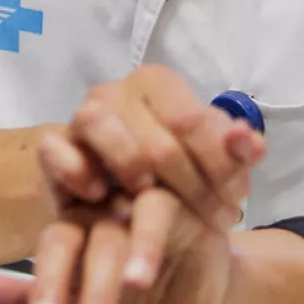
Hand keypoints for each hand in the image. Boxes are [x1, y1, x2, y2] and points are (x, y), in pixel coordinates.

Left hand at [0, 186, 231, 303]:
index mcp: (70, 223)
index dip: (42, 278)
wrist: (200, 291)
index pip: (48, 246)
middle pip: (73, 242)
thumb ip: (19, 297)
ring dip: (104, 283)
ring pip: (111, 236)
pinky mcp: (172, 202)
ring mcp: (131, 202)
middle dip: (63, 290)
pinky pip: (154, 214)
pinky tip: (139, 277)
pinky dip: (146, 247)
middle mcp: (97, 208)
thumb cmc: (135, 294)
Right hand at [37, 66, 264, 232]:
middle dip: (191, 188)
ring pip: (95, 120)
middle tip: (212, 219)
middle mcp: (115, 91)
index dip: (220, 167)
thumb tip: (250, 144)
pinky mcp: (52, 146)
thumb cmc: (177, 177)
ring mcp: (79, 116)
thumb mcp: (216, 167)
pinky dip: (76, 170)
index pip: (192, 120)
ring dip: (130, 169)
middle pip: (154, 137)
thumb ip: (236, 153)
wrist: (123, 205)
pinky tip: (99, 195)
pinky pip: (54, 148)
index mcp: (157, 83)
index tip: (236, 200)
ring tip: (149, 197)